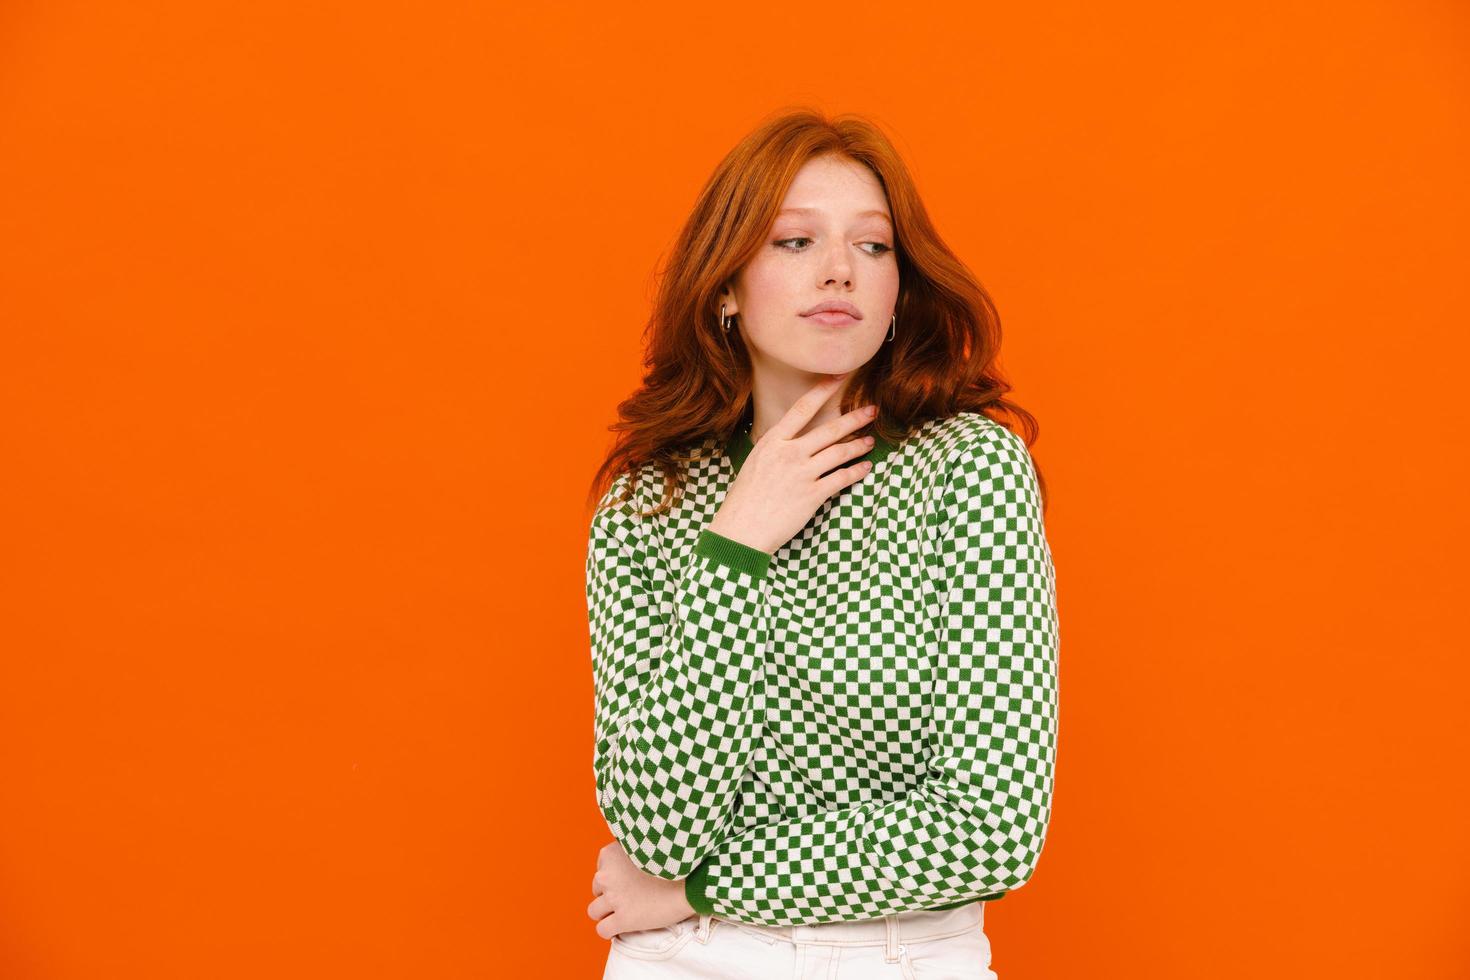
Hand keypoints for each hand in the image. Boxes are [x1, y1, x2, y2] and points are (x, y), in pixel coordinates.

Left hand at [588, 840, 695, 939]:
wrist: (693, 878)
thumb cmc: (675, 860)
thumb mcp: (646, 844)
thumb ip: (631, 850)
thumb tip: (626, 863)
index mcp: (611, 854)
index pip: (602, 868)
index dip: (616, 876)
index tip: (630, 880)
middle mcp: (607, 875)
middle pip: (596, 889)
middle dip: (610, 893)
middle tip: (631, 896)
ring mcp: (614, 898)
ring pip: (594, 911)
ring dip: (607, 913)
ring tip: (626, 912)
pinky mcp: (624, 919)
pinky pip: (603, 930)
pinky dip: (611, 930)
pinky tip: (623, 928)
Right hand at [709, 373, 876, 553]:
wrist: (742, 529)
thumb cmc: (746, 498)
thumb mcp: (756, 462)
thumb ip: (777, 448)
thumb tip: (794, 438)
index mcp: (772, 441)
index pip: (802, 408)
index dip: (823, 390)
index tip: (840, 377)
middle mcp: (788, 454)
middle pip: (829, 430)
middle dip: (854, 418)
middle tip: (871, 411)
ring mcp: (801, 474)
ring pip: (839, 453)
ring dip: (859, 446)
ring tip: (870, 442)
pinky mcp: (812, 495)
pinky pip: (842, 478)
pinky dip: (856, 471)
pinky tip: (865, 467)